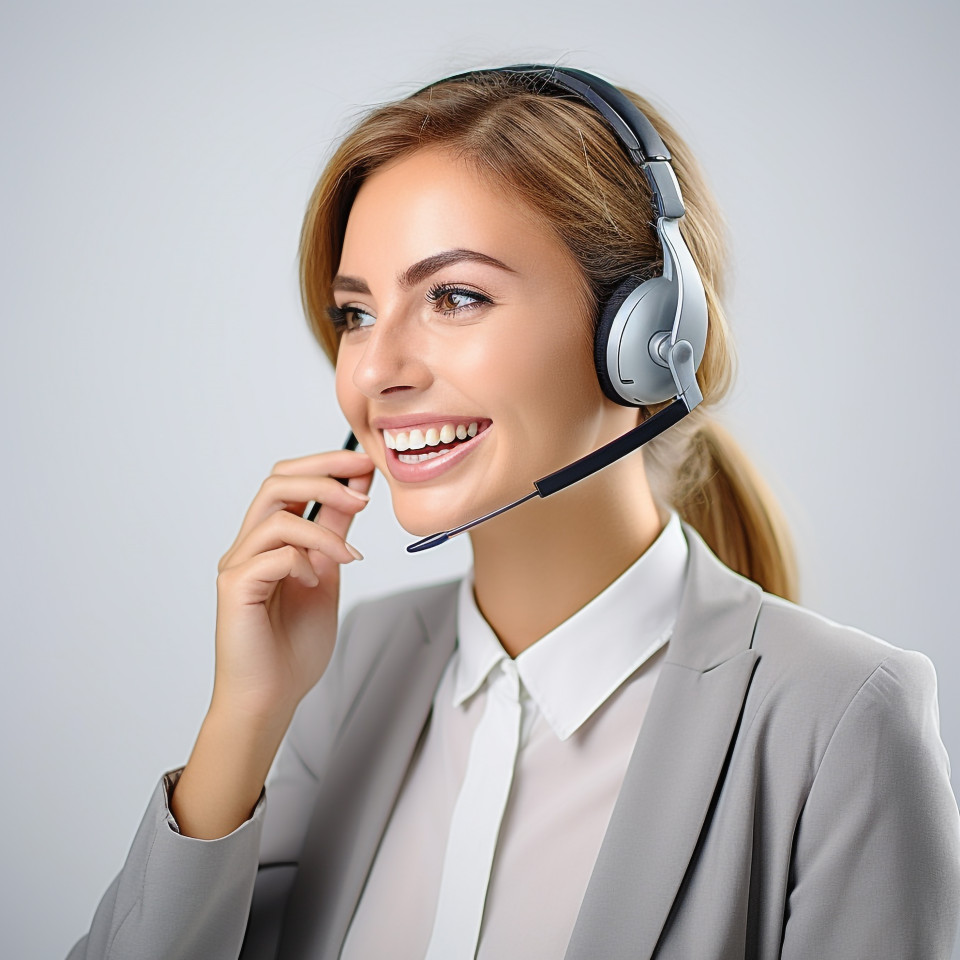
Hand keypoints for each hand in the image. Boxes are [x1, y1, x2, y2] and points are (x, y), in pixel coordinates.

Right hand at [212, 449, 373, 721]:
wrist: (272, 698)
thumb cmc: (294, 646)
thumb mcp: (327, 576)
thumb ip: (335, 535)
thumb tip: (356, 492)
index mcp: (269, 540)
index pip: (290, 480)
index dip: (327, 464)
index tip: (366, 463)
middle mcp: (248, 546)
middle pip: (277, 481)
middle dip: (325, 473)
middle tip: (363, 482)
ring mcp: (238, 565)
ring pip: (276, 514)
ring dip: (324, 529)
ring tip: (351, 555)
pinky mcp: (235, 588)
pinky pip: (273, 555)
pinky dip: (303, 561)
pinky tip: (315, 584)